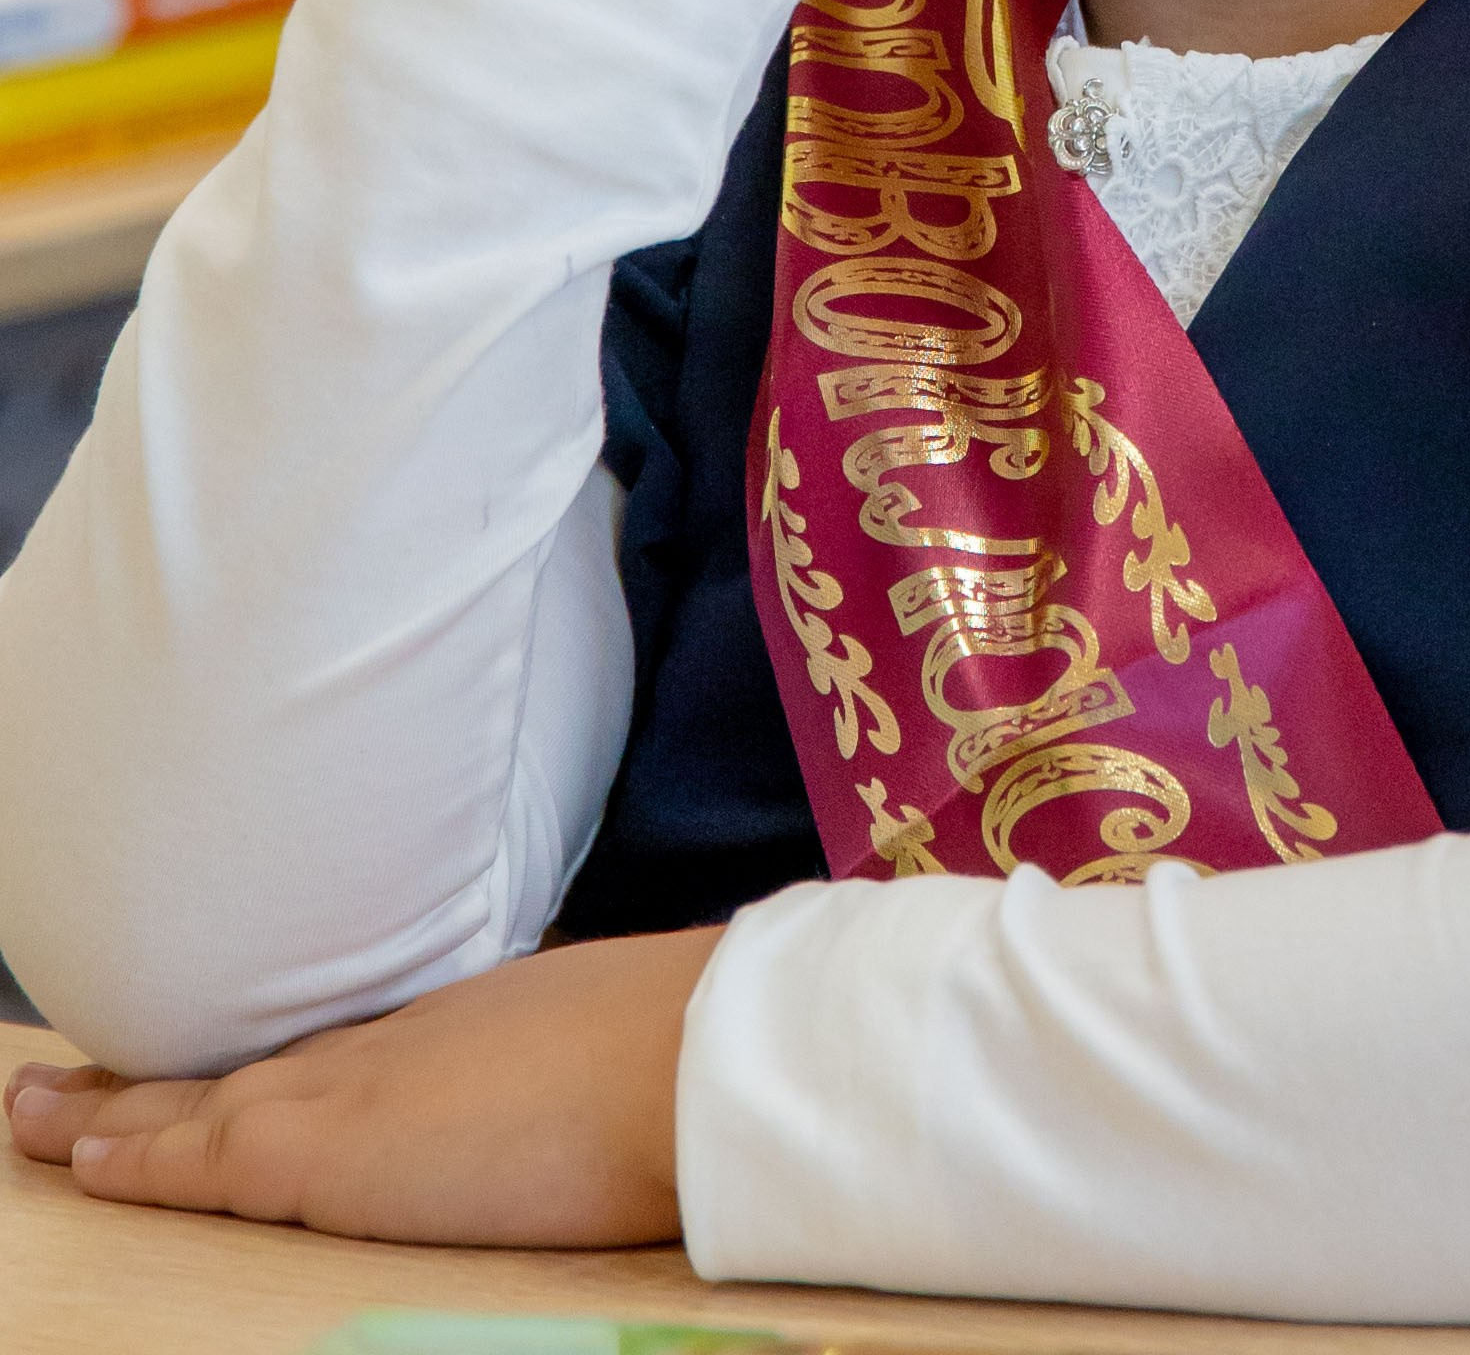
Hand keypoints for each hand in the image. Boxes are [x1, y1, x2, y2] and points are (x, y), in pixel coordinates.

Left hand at [3, 926, 722, 1247]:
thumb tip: (593, 1074)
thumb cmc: (682, 1050)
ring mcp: (356, 1092)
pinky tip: (80, 1160)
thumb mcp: (612, 1036)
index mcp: (461, 1027)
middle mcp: (393, 1046)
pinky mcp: (327, 1154)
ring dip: (116, 1110)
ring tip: (32, 1113)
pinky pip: (205, 1159)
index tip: (206, 1062)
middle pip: (248, 1065)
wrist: (685, 1053)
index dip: (256, 1059)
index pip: (329, 1048)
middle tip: (56, 1079)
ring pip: (205, 1102)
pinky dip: (139, 1158)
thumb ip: (566, 1052)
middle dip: (150, 1080)